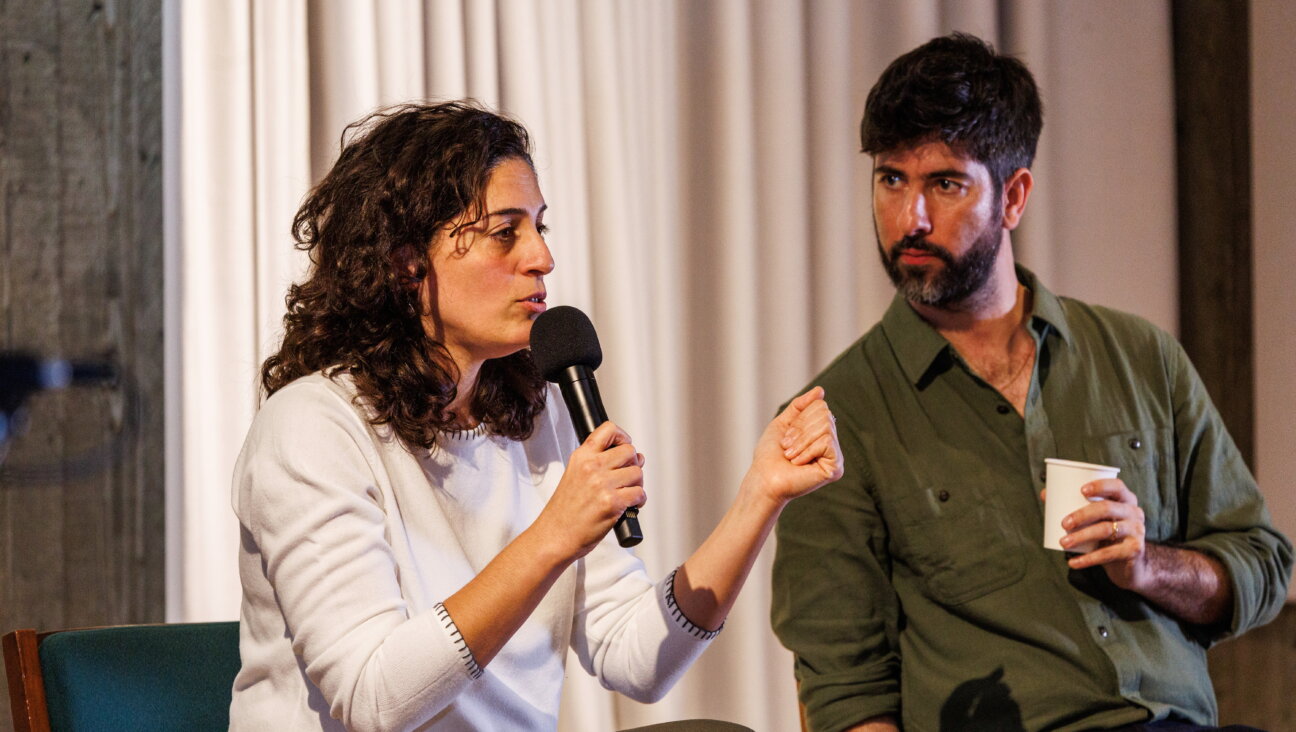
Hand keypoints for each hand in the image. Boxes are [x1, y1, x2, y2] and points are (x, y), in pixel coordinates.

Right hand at [532, 421, 645, 561]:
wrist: (555, 536)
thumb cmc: (564, 512)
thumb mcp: (574, 476)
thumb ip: (600, 464)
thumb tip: (636, 457)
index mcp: (581, 457)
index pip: (608, 430)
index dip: (623, 437)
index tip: (625, 445)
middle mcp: (592, 467)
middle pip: (629, 451)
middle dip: (633, 464)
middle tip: (627, 477)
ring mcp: (602, 484)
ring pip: (637, 473)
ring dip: (637, 484)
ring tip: (627, 493)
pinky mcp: (612, 503)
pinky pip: (639, 493)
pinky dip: (639, 501)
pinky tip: (629, 505)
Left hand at [745, 386, 843, 506]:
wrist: (764, 478)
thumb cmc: (770, 455)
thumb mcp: (784, 423)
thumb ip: (801, 406)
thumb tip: (820, 391)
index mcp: (821, 434)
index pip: (821, 406)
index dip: (800, 418)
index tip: (787, 437)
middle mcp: (832, 445)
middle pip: (825, 414)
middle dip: (800, 429)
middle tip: (787, 447)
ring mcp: (836, 457)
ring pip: (826, 427)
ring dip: (801, 441)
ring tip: (791, 456)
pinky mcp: (836, 468)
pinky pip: (827, 442)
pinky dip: (807, 450)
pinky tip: (798, 463)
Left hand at [1050, 478, 1149, 589]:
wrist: (1131, 564)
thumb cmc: (1108, 535)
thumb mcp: (1096, 519)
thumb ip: (1074, 506)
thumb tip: (1044, 494)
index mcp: (1125, 500)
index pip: (1117, 486)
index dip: (1100, 485)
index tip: (1081, 490)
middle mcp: (1134, 512)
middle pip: (1107, 508)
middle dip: (1082, 514)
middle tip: (1063, 524)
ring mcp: (1136, 532)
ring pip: (1106, 530)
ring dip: (1081, 536)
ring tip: (1063, 543)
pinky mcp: (1134, 550)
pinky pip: (1108, 554)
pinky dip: (1088, 559)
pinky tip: (1073, 562)